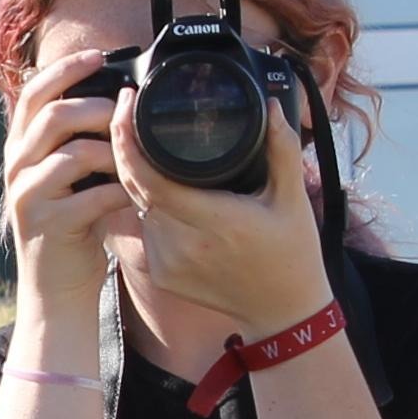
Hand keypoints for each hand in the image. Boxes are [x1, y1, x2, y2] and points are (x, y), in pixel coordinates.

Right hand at [0, 43, 142, 295]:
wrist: (56, 284)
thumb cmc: (72, 223)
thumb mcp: (69, 173)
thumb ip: (78, 138)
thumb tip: (118, 97)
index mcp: (22, 146)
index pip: (32, 92)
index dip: (64, 69)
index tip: (98, 55)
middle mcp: (17, 166)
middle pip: (51, 115)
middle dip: (96, 107)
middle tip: (126, 113)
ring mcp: (28, 195)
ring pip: (71, 153)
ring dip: (112, 151)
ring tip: (135, 158)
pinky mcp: (47, 225)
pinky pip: (89, 196)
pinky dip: (118, 191)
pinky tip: (134, 195)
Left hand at [114, 94, 333, 336]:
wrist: (282, 311)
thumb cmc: (292, 252)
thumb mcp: (293, 199)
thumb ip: (282, 150)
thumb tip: (274, 107)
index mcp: (216, 222)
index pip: (151, 180)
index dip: (129, 144)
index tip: (125, 107)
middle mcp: (184, 245)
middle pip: (135, 187)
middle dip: (125, 147)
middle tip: (127, 111)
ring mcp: (168, 264)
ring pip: (137, 206)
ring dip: (138, 178)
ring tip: (147, 147)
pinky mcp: (160, 276)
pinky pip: (145, 229)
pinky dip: (148, 207)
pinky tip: (160, 189)